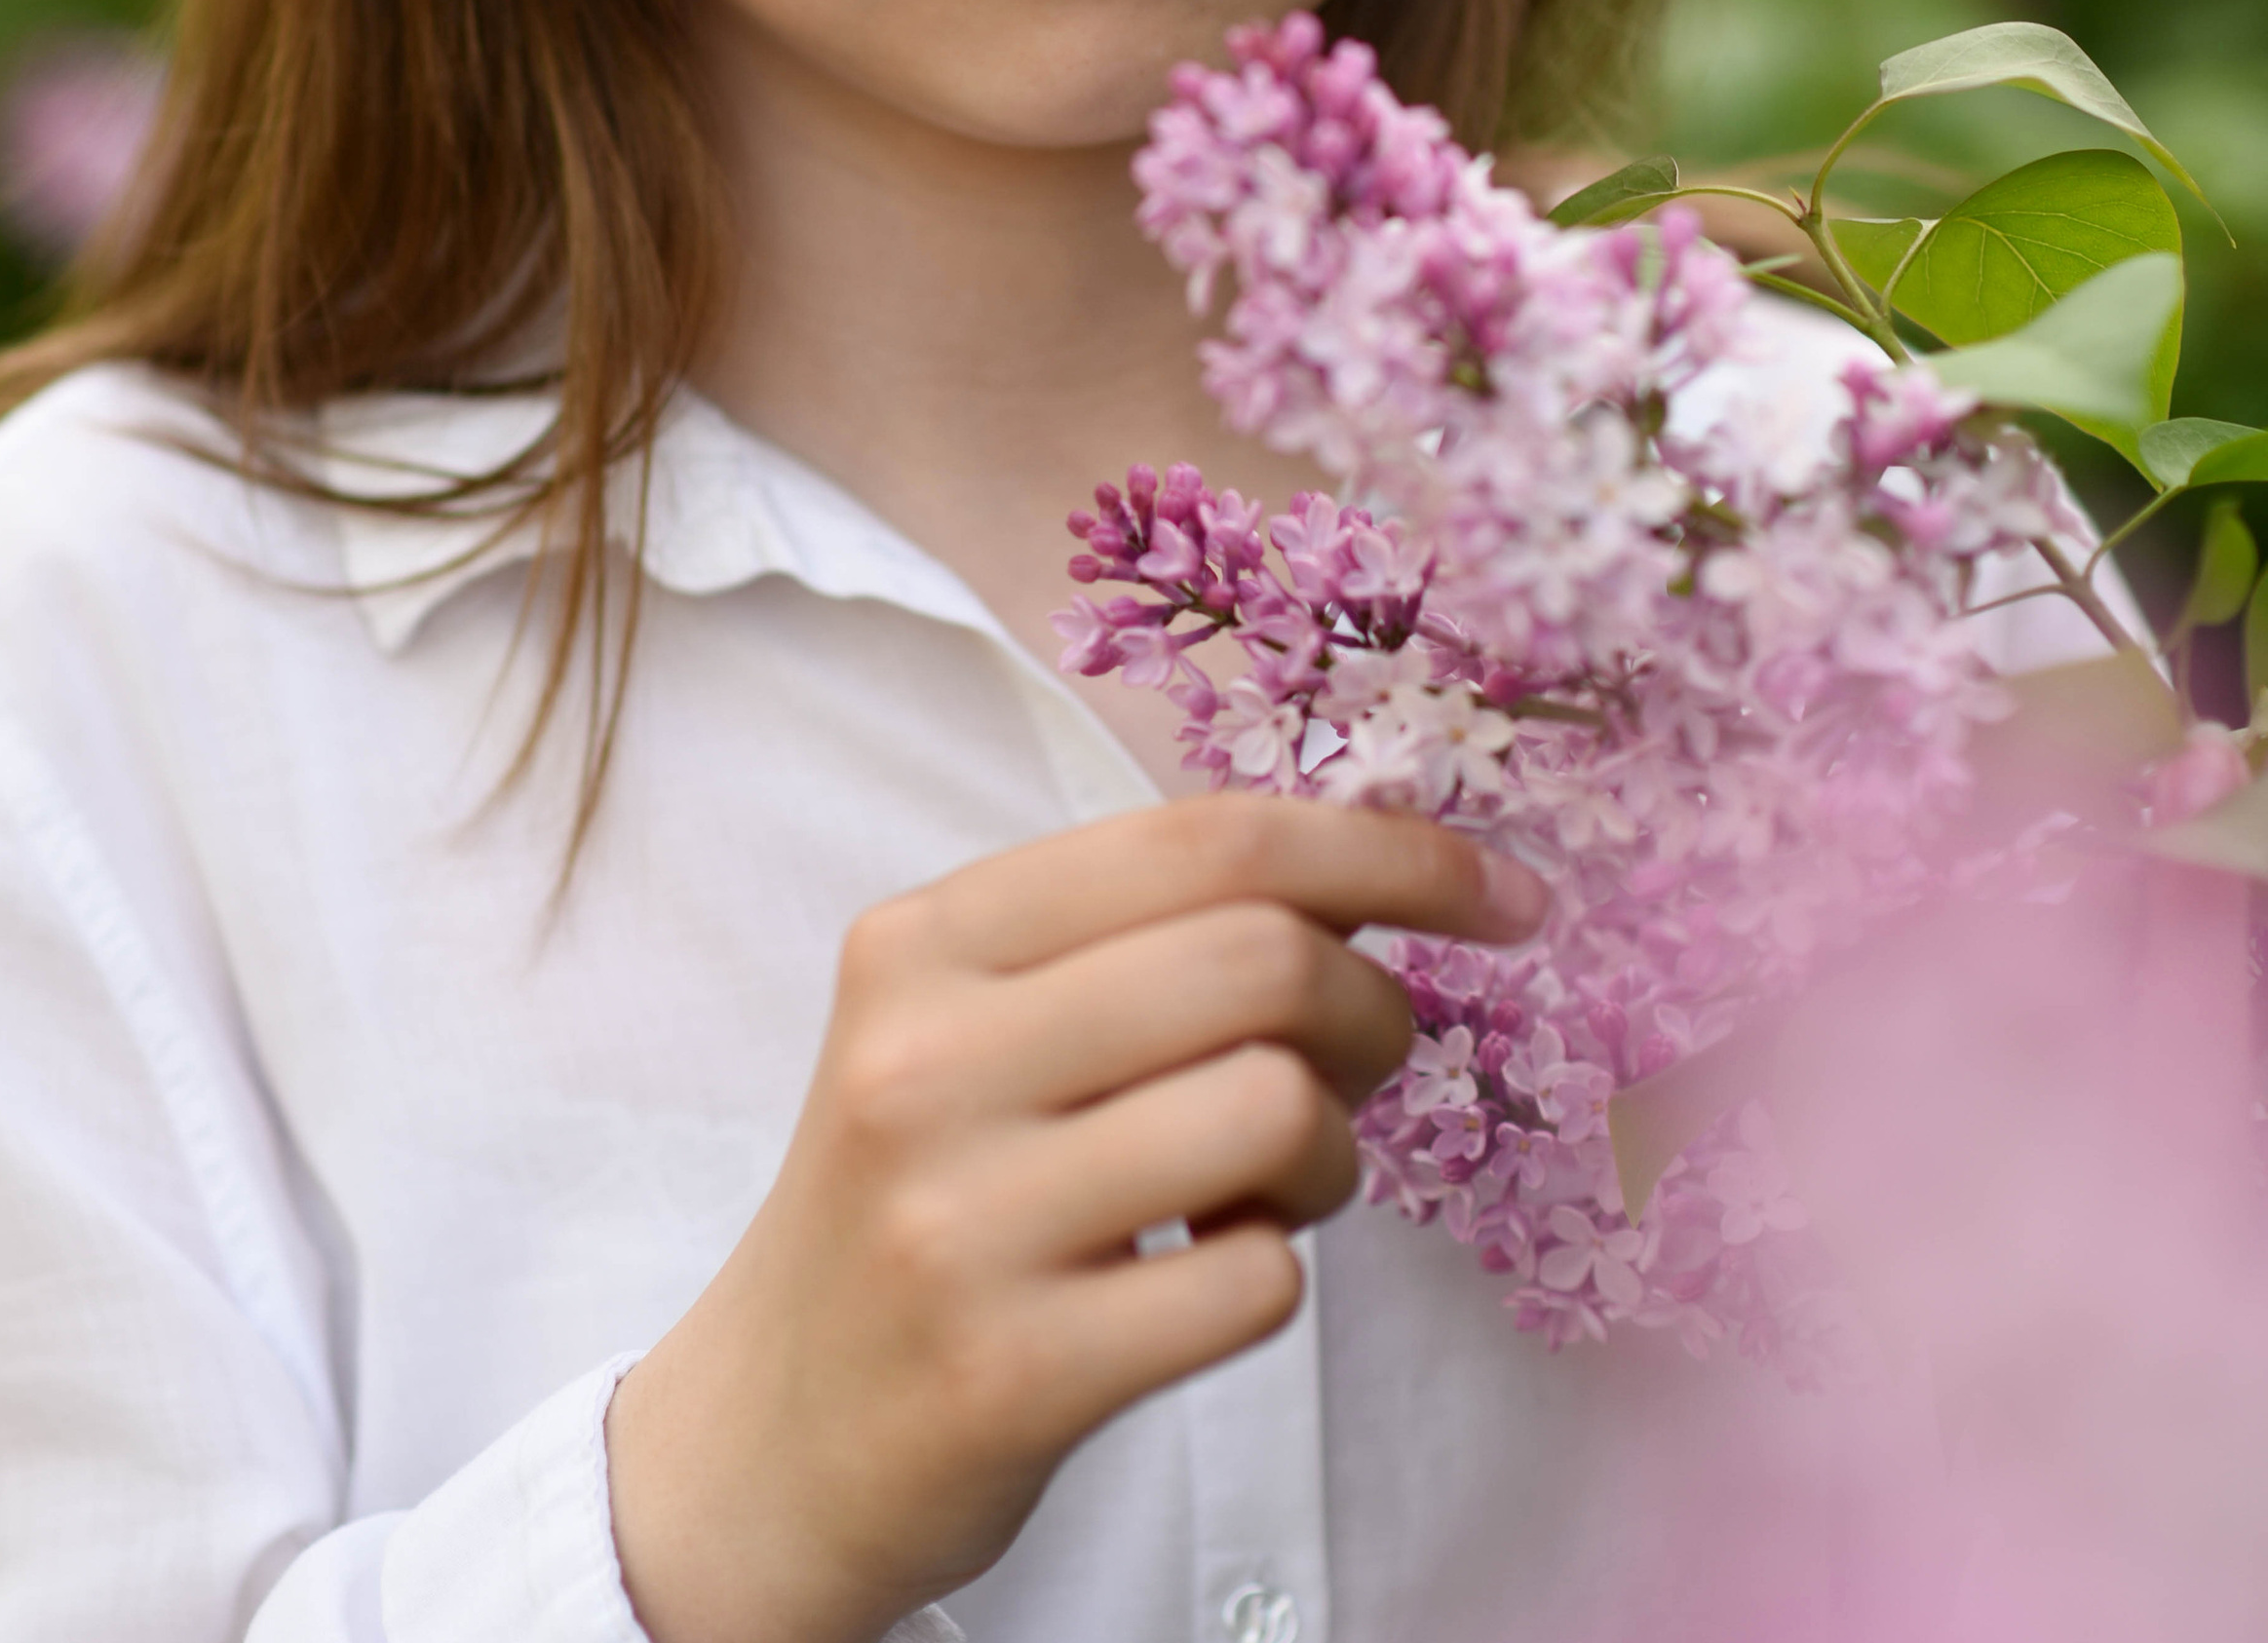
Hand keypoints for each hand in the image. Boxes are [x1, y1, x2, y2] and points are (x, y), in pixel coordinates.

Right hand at [605, 792, 1547, 1642]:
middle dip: (1373, 1011)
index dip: (1390, 850)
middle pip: (1261, 958)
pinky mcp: (1008, 1369)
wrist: (768, 1435)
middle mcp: (925, 1057)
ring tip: (1267, 1189)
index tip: (1505, 897)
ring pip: (1274, 1109)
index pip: (1206, 838)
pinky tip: (1199, 1279)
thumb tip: (1376, 884)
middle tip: (1366, 1067)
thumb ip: (1136, 938)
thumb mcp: (971, 1024)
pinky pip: (1256, 1284)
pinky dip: (1273, 1275)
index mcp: (926, 939)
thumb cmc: (921, 1196)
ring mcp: (958, 1218)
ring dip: (1328, 1154)